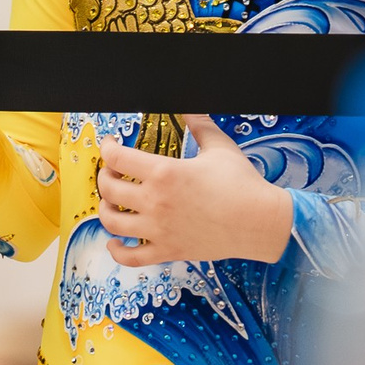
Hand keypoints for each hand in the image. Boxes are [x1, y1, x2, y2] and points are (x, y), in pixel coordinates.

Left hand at [98, 116, 292, 266]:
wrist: (260, 222)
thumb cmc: (242, 184)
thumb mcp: (218, 146)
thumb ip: (198, 123)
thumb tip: (188, 107)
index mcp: (164, 173)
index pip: (118, 157)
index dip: (108, 147)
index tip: (110, 145)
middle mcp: (156, 202)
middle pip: (109, 188)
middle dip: (105, 175)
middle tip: (112, 170)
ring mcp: (159, 230)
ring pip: (112, 222)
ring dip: (105, 208)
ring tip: (112, 200)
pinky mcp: (168, 251)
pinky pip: (131, 258)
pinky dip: (117, 251)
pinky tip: (115, 242)